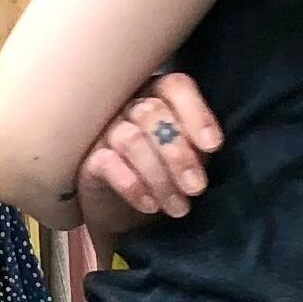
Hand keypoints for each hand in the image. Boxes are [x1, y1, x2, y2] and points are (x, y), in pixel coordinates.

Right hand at [78, 74, 221, 228]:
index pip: (175, 87)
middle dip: (179, 155)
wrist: (121, 214)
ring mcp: (106, 130)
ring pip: (132, 139)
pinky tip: (150, 205)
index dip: (196, 114)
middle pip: (154, 113)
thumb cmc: (160, 178)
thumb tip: (207, 147)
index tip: (212, 146)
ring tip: (177, 207)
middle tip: (195, 188)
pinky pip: (109, 163)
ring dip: (159, 177)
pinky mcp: (90, 158)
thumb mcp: (185, 162)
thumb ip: (195, 148)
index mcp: (158, 97)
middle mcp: (130, 106)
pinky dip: (133, 186)